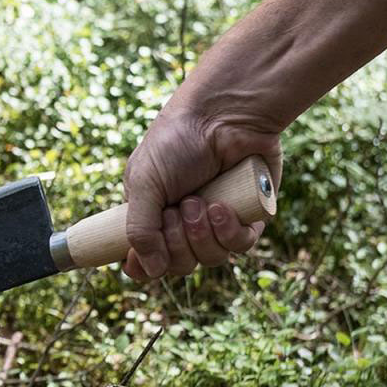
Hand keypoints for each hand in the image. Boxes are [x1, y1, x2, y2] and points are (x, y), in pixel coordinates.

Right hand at [122, 106, 281, 280]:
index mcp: (153, 214)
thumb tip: (150, 272)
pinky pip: (240, 247)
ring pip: (210, 259)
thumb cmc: (177, 141)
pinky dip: (229, 232)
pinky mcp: (248, 216)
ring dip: (201, 235)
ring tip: (199, 201)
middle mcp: (184, 222)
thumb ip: (139, 229)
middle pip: (179, 265)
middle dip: (176, 242)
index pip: (146, 260)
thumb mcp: (144, 183)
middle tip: (178, 208)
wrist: (224, 114)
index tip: (138, 260)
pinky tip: (222, 208)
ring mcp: (217, 221)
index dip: (144, 266)